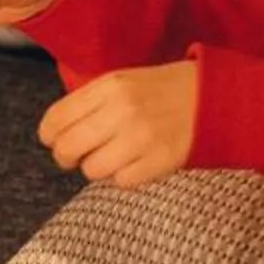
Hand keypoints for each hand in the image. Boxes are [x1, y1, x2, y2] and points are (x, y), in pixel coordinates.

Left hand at [37, 62, 197, 186]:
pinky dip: (123, 177)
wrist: (213, 97)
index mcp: (109, 86)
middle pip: (67, 148)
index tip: (54, 140)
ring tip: (113, 158)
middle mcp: (121, 110)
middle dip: (66, 157)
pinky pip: (121, 182)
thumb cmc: (163, 90)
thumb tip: (57, 130)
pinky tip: (134, 164)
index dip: (49, 135)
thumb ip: (91, 101)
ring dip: (98, 168)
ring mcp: (140, 137)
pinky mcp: (159, 161)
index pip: (56, 119)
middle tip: (76, 157)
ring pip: (91, 170)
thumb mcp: (124, 81)